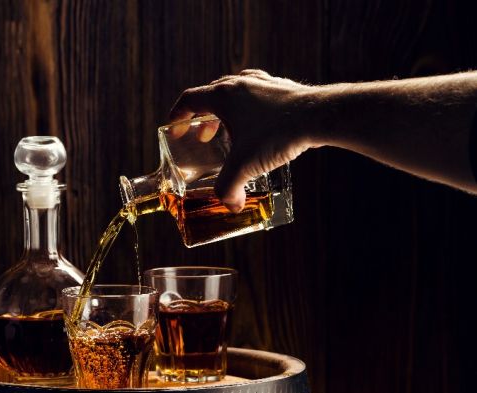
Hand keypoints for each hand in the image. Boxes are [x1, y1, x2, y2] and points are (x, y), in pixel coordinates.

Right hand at [169, 70, 316, 211]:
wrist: (320, 116)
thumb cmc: (278, 134)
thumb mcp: (245, 165)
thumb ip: (230, 188)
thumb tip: (230, 205)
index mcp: (223, 96)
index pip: (190, 99)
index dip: (177, 115)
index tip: (174, 128)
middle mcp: (241, 83)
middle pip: (212, 95)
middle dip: (203, 117)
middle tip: (203, 137)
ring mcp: (264, 84)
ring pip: (237, 92)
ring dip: (228, 111)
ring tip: (231, 131)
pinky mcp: (285, 89)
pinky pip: (260, 95)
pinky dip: (252, 109)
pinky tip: (260, 126)